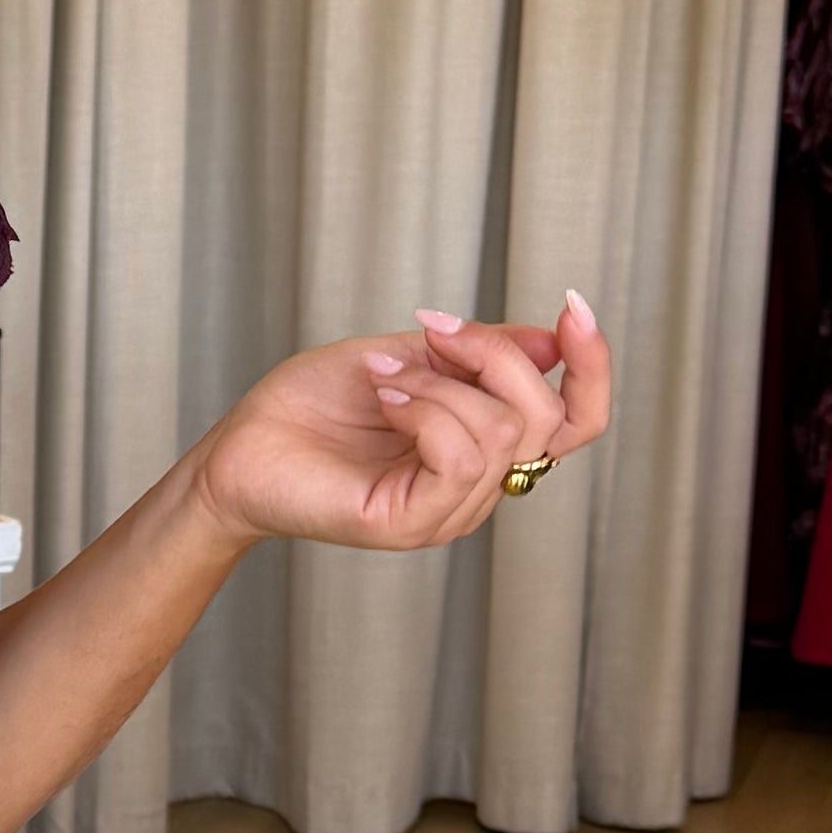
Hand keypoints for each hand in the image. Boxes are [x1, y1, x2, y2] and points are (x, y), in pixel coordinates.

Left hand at [194, 294, 613, 553]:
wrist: (240, 447)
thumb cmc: (313, 406)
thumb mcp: (411, 357)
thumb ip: (479, 351)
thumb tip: (550, 337)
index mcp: (486, 450)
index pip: (576, 422)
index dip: (591, 366)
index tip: (573, 308)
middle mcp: (478, 489)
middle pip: (544, 416)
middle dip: (492, 353)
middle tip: (428, 331)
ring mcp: (448, 513)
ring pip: (501, 431)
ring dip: (440, 382)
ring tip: (386, 380)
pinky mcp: (411, 524)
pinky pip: (459, 456)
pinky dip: (425, 410)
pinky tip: (385, 402)